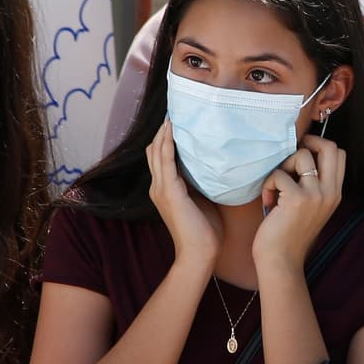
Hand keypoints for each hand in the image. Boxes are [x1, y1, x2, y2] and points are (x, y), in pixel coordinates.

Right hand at [147, 120, 220, 265]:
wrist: (199, 253)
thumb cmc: (204, 231)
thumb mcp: (200, 201)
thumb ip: (198, 184)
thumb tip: (210, 166)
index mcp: (164, 190)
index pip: (159, 158)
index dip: (164, 139)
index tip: (175, 121)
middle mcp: (158, 187)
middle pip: (154, 151)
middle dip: (162, 131)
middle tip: (174, 111)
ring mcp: (161, 188)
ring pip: (157, 152)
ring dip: (164, 132)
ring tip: (172, 114)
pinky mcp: (169, 190)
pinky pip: (166, 159)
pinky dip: (167, 142)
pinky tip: (172, 129)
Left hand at [252, 134, 345, 273]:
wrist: (281, 261)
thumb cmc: (289, 232)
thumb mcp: (311, 206)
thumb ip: (313, 184)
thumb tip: (301, 153)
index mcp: (335, 193)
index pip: (340, 154)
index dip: (320, 146)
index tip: (303, 154)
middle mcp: (330, 192)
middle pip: (329, 147)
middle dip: (308, 141)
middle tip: (291, 154)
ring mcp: (316, 195)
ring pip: (301, 155)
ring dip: (282, 166)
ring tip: (276, 186)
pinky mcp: (297, 198)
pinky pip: (279, 174)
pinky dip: (269, 184)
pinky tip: (268, 201)